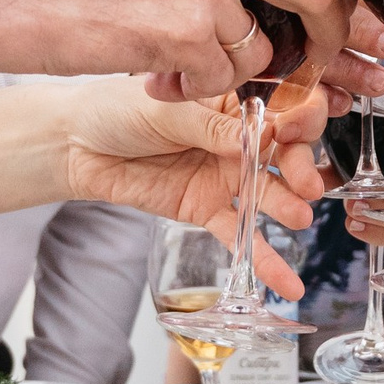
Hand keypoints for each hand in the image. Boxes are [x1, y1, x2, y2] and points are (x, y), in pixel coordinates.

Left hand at [53, 78, 322, 297]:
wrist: (76, 146)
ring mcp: (224, 175)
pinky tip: (286, 282)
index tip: (300, 130)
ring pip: (266, 193)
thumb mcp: (167, 110)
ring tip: (299, 218)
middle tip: (307, 184)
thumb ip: (213, 128)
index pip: (279, 107)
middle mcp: (237, 138)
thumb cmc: (117, 110)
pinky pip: (240, 235)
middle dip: (300, 166)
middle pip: (282, 152)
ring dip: (287, 206)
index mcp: (231, 100)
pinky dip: (262, 260)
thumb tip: (260, 136)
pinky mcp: (206, 209)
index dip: (298, 117)